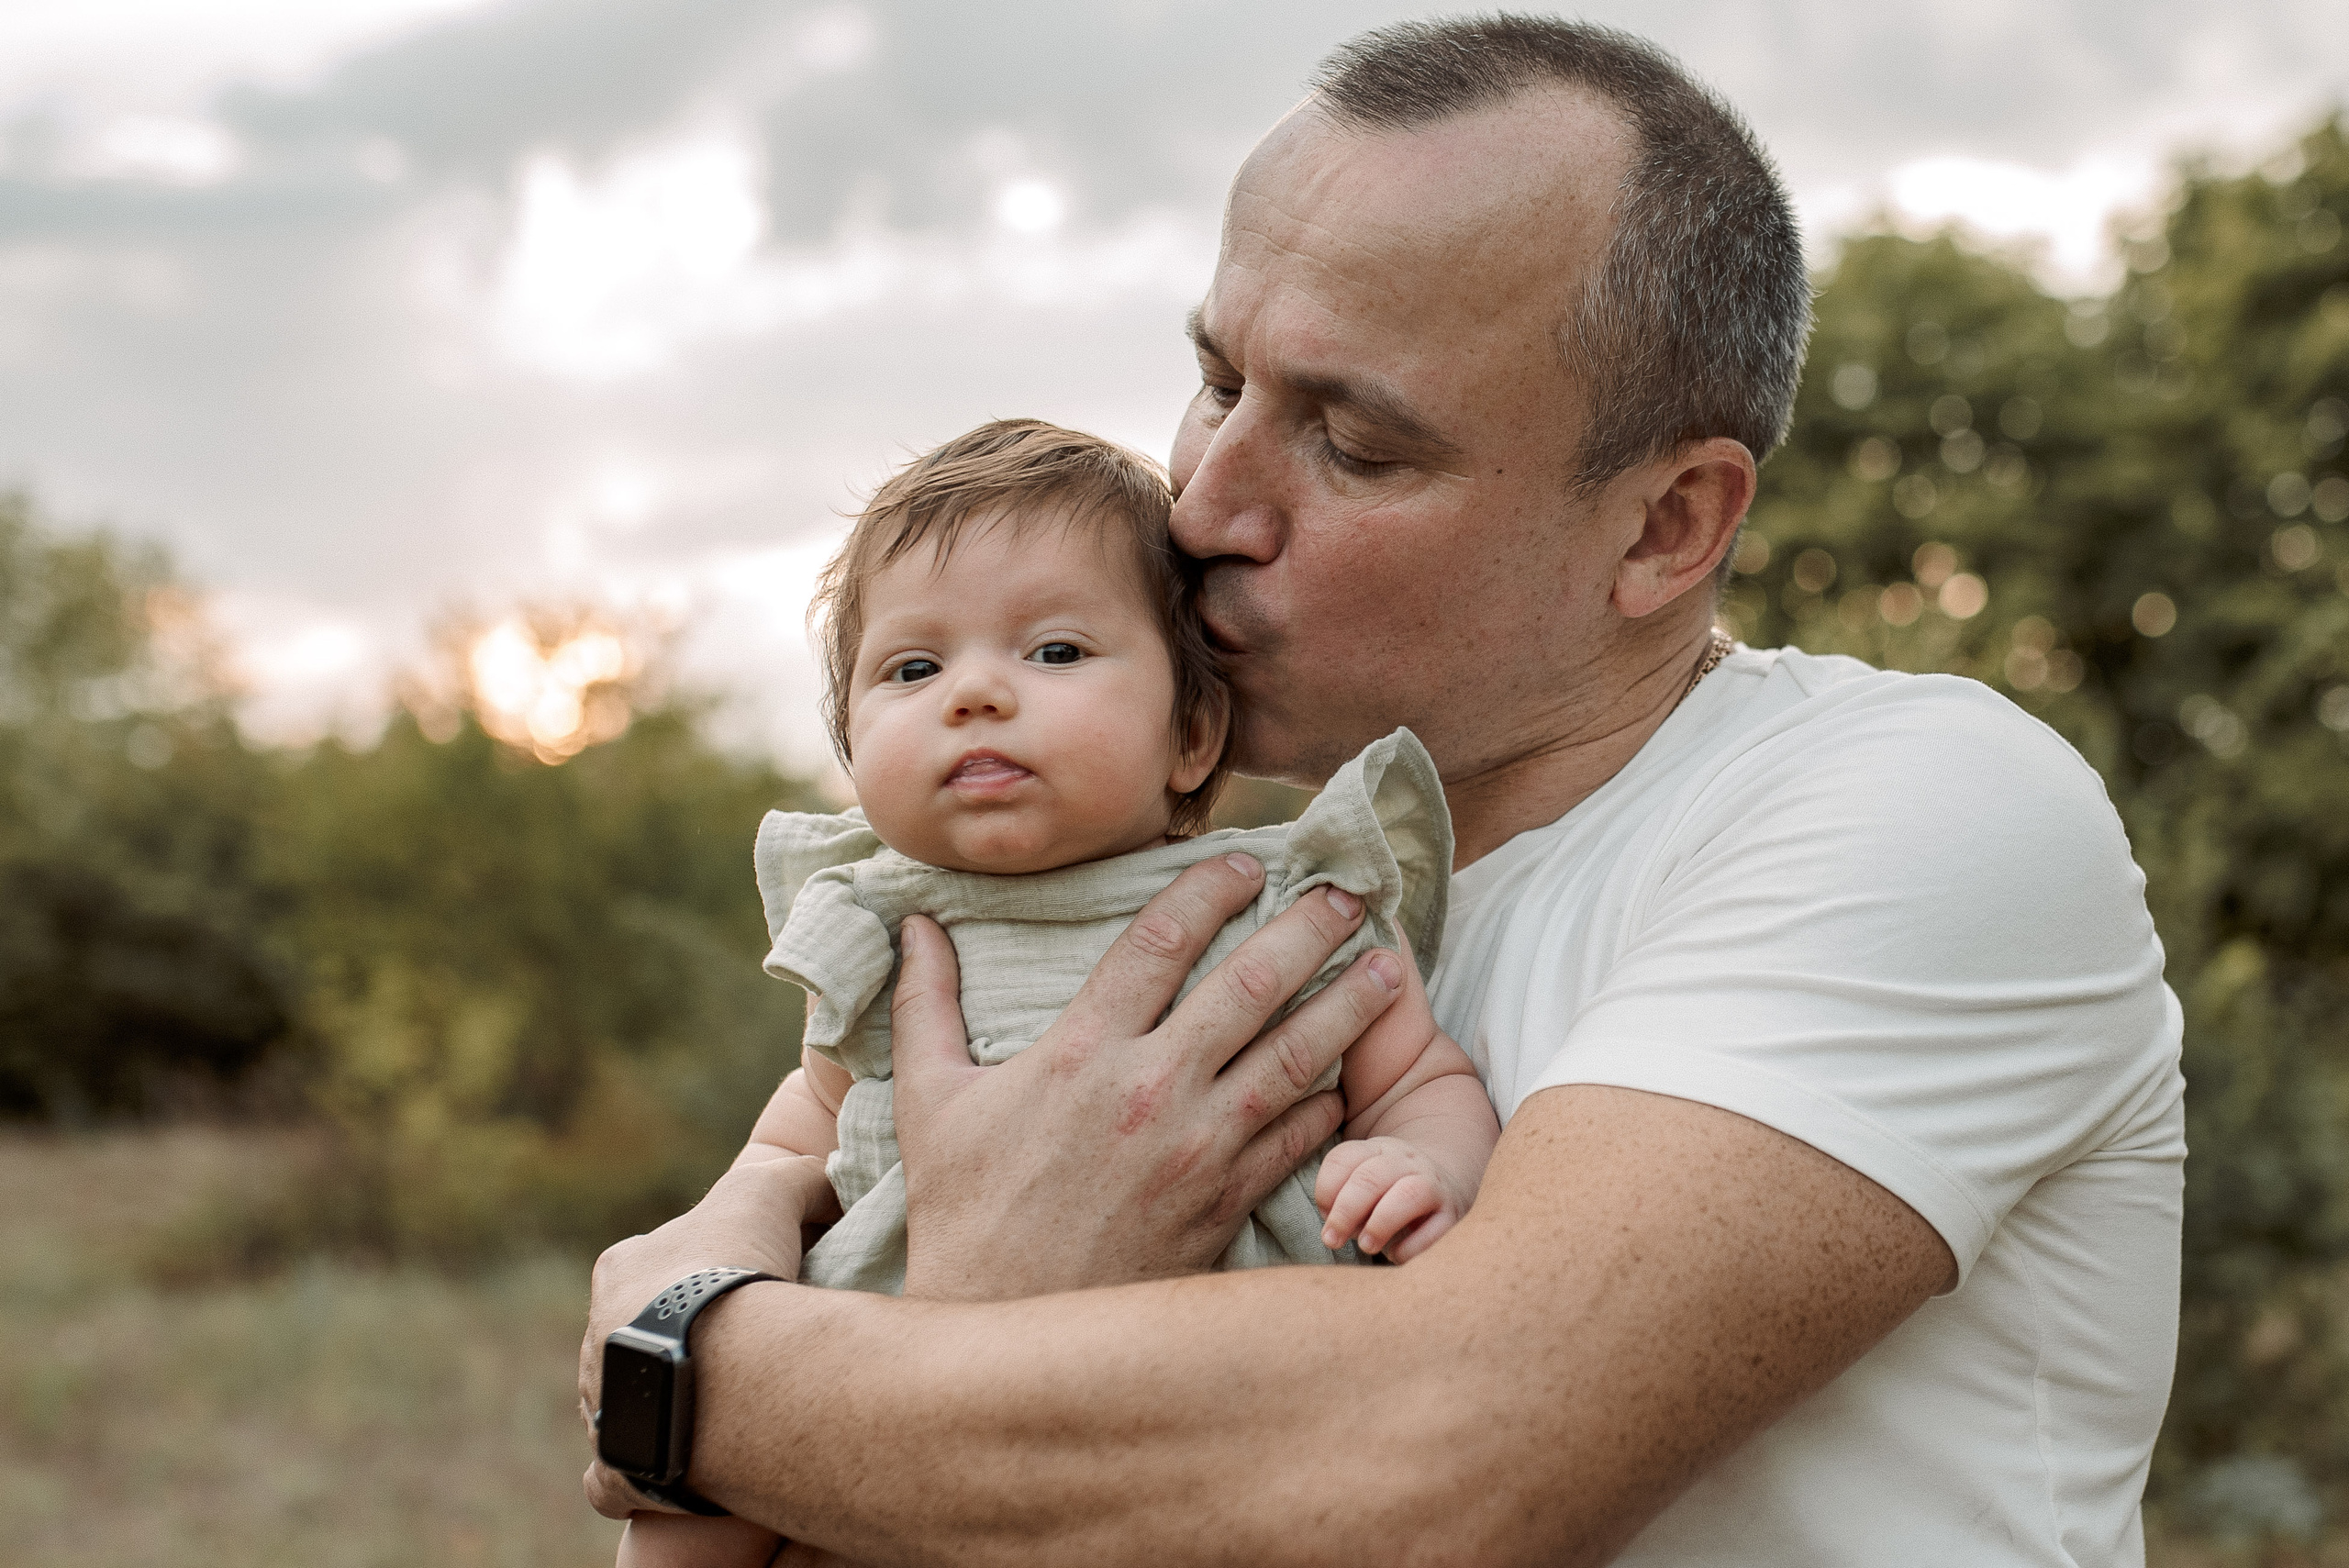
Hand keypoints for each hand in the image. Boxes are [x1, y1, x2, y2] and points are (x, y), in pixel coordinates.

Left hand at [579, 1154, 838, 1520]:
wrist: (717, 1373)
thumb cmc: (731, 1274)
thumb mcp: (769, 1193)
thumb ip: (796, 1178)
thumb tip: (824, 1178)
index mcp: (623, 1268)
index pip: (660, 1256)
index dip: (705, 1260)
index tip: (747, 1276)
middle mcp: (596, 1334)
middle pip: (641, 1326)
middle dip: (683, 1332)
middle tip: (742, 1345)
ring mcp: (603, 1403)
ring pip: (632, 1395)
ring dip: (669, 1395)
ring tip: (729, 1405)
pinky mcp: (619, 1462)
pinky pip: (618, 1471)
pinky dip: (641, 1469)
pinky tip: (676, 1465)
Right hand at [890, 852, 1409, 1298]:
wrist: (1005, 1323)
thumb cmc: (965, 1211)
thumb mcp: (931, 1100)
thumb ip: (926, 1003)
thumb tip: (912, 924)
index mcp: (1082, 1052)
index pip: (1159, 942)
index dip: (1209, 890)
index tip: (1246, 863)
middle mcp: (1151, 1090)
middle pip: (1250, 986)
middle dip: (1308, 931)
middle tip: (1351, 895)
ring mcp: (1197, 1148)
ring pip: (1294, 1057)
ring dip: (1347, 1007)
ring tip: (1390, 969)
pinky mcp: (1224, 1202)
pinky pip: (1296, 1139)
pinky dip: (1330, 1102)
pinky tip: (1352, 1075)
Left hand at [1314, 1137, 1468, 1261]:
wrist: (1446, 1181)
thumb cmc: (1389, 1190)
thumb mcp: (1364, 1183)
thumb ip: (1342, 1200)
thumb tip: (1334, 1230)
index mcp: (1375, 1148)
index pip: (1344, 1158)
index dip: (1326, 1189)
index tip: (1323, 1215)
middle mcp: (1404, 1159)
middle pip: (1369, 1178)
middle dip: (1345, 1212)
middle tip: (1331, 1240)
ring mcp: (1431, 1182)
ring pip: (1407, 1194)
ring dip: (1380, 1224)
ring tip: (1365, 1247)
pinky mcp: (1452, 1210)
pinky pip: (1436, 1227)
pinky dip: (1413, 1245)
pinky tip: (1395, 1255)